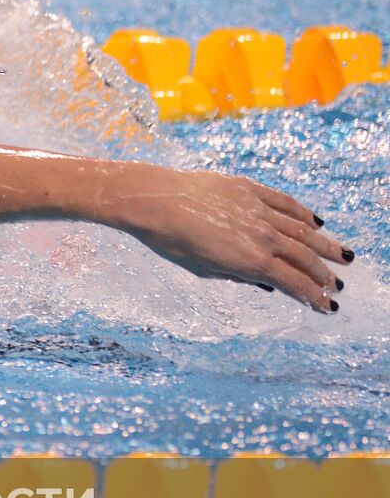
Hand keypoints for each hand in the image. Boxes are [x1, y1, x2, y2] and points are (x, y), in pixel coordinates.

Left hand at [106, 163, 350, 311]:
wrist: (154, 200)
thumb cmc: (171, 241)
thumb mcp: (204, 269)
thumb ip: (239, 276)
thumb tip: (266, 283)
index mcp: (251, 261)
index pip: (294, 283)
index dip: (314, 297)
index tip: (328, 307)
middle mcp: (262, 236)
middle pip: (304, 258)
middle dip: (324, 275)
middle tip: (338, 286)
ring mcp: (258, 210)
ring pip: (303, 230)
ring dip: (325, 245)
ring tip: (343, 256)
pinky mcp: (250, 189)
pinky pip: (285, 203)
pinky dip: (304, 214)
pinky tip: (315, 223)